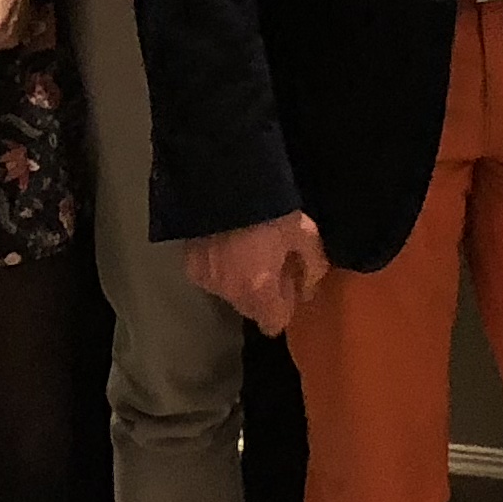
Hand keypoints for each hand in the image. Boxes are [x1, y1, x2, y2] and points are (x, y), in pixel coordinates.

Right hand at [186, 213, 329, 336]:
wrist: (224, 177)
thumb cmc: (271, 206)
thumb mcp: (303, 232)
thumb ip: (313, 264)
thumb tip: (310, 288)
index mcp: (259, 289)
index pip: (274, 324)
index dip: (285, 306)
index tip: (289, 282)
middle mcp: (230, 293)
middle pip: (251, 309)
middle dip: (263, 292)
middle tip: (271, 259)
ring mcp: (206, 279)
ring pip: (229, 292)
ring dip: (240, 279)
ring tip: (248, 246)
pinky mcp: (189, 263)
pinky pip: (210, 274)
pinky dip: (219, 264)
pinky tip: (226, 238)